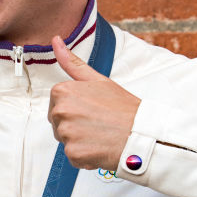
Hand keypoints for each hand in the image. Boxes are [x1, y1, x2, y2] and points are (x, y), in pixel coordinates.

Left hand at [48, 36, 139, 169]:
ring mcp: (66, 133)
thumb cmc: (123, 107)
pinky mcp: (73, 153)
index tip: (92, 109)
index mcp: (62, 91)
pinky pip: (73, 157)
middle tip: (98, 123)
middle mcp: (60, 111)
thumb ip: (72, 63)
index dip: (76, 109)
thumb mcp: (98, 80)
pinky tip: (100, 148)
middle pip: (58, 123)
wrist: (142, 133)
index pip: (57, 105)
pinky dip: (85, 157)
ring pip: (66, 140)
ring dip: (80, 141)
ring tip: (101, 135)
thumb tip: (55, 40)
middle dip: (75, 126)